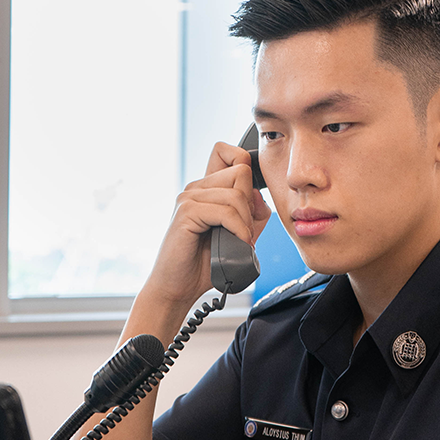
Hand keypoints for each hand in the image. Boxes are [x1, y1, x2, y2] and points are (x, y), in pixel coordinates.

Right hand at [142, 141, 270, 314]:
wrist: (179, 287)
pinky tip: (237, 243)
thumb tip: (260, 197)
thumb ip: (254, 216)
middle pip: (241, 172)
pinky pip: (225, 212)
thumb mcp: (240, 237)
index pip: (228, 152)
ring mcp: (189, 198)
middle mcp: (196, 188)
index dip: (246, 166)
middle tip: (244, 230)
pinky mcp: (187, 213)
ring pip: (236, 194)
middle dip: (250, 204)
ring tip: (241, 241)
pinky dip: (238, 230)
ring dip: (246, 222)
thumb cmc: (205, 264)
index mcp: (207, 189)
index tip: (250, 200)